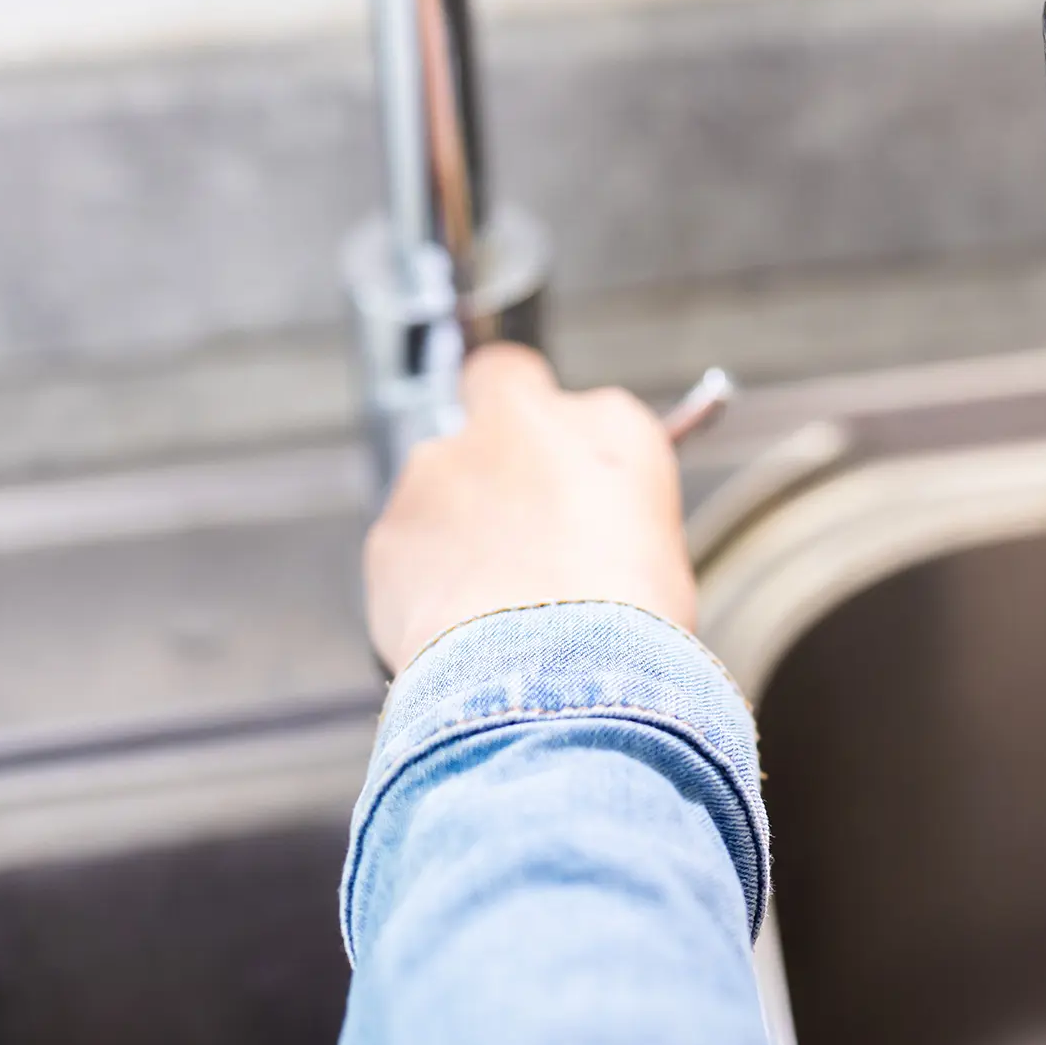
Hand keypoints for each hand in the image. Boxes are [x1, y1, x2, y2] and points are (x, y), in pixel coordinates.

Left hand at [364, 344, 697, 674]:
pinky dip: (424, 579)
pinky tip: (460, 625)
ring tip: (492, 601)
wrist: (557, 668)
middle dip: (488, 468)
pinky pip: (406, 550)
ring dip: (455, 529)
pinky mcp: (389, 532)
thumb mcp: (655, 532)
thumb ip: (606, 484)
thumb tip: (581, 490)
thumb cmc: (631, 612)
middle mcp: (512, 423)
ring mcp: (438, 471)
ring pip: (438, 491)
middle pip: (482, 432)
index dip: (524, 413)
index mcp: (602, 421)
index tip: (536, 450)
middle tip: (515, 533)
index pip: (532, 376)